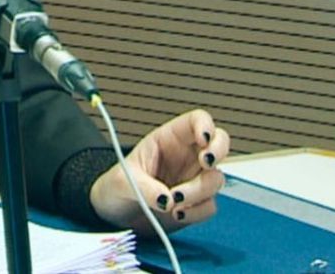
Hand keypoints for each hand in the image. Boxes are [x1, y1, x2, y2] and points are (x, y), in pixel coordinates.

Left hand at [89, 109, 228, 233]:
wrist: (114, 215)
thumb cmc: (116, 187)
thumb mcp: (122, 181)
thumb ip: (144, 187)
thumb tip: (166, 199)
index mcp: (168, 139)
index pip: (196, 120)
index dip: (205, 125)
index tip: (203, 139)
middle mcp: (186, 157)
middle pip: (220, 142)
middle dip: (219, 150)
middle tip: (205, 163)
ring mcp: (194, 180)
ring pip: (216, 178)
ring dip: (199, 191)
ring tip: (174, 201)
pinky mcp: (196, 204)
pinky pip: (209, 206)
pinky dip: (196, 212)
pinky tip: (176, 214)